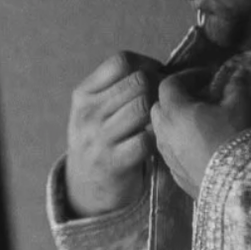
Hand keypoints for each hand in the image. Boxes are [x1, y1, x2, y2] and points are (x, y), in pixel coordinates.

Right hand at [64, 51, 165, 215]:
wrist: (85, 187)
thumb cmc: (101, 140)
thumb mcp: (95, 110)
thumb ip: (118, 88)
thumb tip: (164, 68)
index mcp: (83, 94)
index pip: (121, 62)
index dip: (147, 64)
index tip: (157, 77)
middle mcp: (87, 114)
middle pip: (138, 82)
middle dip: (160, 87)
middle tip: (167, 100)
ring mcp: (98, 138)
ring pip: (144, 106)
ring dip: (161, 112)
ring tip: (164, 120)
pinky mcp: (113, 162)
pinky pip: (147, 138)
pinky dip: (158, 137)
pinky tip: (159, 141)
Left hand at [150, 67, 250, 198]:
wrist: (240, 185)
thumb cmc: (238, 137)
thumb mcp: (242, 104)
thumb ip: (235, 85)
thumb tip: (235, 76)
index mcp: (174, 111)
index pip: (169, 84)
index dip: (187, 76)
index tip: (207, 77)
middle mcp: (163, 133)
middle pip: (159, 108)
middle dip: (177, 99)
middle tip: (202, 98)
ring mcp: (167, 156)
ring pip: (163, 132)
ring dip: (177, 123)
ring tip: (202, 122)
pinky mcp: (175, 175)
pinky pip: (172, 152)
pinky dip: (182, 144)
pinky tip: (202, 146)